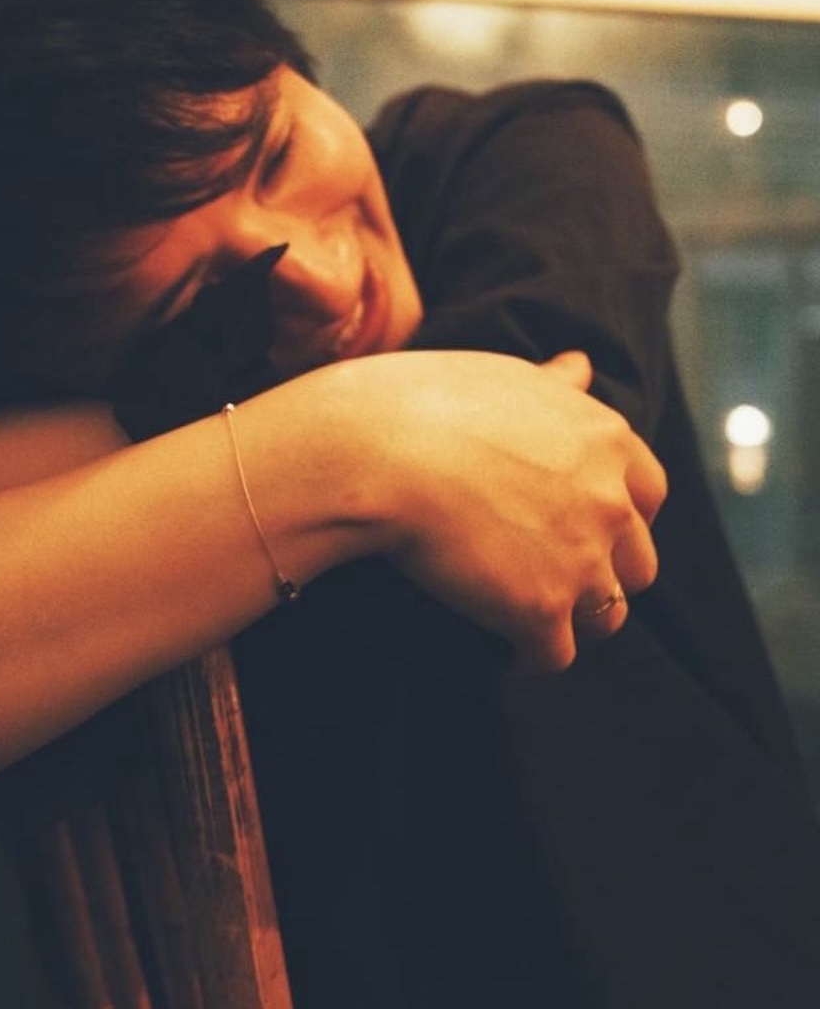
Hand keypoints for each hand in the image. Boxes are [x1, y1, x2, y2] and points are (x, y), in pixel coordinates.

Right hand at [312, 348, 665, 672]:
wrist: (373, 449)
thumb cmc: (420, 400)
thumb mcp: (499, 375)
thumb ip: (552, 384)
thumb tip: (580, 365)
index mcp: (605, 439)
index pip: (648, 494)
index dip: (617, 515)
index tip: (577, 524)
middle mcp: (609, 500)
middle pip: (635, 563)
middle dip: (600, 572)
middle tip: (546, 574)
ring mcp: (581, 559)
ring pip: (606, 616)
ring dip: (571, 619)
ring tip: (523, 616)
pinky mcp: (540, 609)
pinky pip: (553, 655)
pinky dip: (526, 656)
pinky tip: (497, 648)